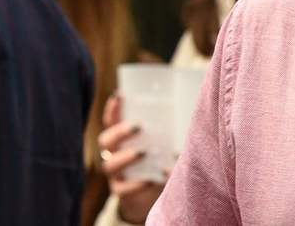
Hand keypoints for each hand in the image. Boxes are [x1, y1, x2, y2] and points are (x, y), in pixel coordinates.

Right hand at [98, 93, 163, 224]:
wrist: (158, 198)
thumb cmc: (161, 165)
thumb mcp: (163, 147)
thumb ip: (167, 137)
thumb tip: (189, 123)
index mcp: (122, 140)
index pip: (111, 121)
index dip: (113, 108)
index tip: (120, 95)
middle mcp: (114, 155)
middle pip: (105, 140)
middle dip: (119, 132)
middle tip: (139, 126)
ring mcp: (116, 175)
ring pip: (109, 164)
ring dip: (126, 156)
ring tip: (144, 152)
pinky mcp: (122, 193)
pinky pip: (121, 189)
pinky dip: (135, 184)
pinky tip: (150, 180)